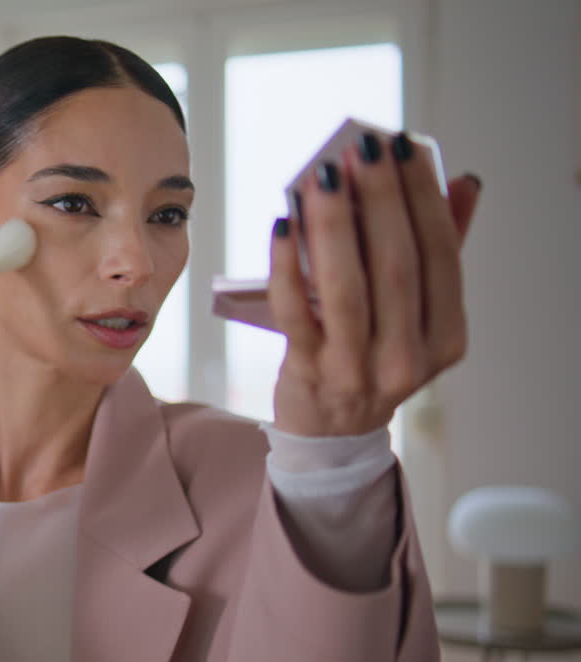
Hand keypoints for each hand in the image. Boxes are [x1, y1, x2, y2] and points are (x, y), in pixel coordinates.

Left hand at [268, 131, 481, 436]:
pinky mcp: (308, 372)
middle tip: (362, 148)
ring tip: (321, 176)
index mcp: (445, 335)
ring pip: (347, 287)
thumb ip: (441, 249)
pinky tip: (283, 223)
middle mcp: (408, 358)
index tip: (405, 146)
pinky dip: (287, 265)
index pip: (440, 254)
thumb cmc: (372, 354)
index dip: (424, 197)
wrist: (330, 432)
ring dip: (333, 225)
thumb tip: (461, 181)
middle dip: (380, 200)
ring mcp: (357, 369)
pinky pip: (294, 312)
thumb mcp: (416, 312)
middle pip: (396, 266)